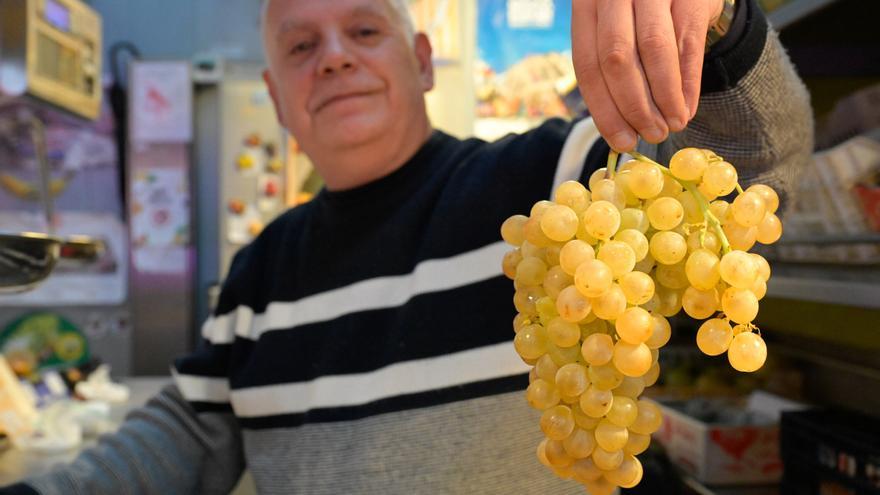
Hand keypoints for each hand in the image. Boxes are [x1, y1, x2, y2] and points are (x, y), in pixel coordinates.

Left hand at [572, 0, 724, 151]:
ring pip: (653, 50)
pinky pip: (688, 45)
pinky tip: (686, 108)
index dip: (604, 110)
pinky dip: (687, 84)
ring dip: (664, 97)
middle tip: (652, 135)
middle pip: (617, 59)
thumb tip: (620, 135)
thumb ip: (610, 72)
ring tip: (671, 125)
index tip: (622, 141)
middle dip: (634, 106)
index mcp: (587, 6)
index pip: (587, 64)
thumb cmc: (641, 18)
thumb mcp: (616, 34)